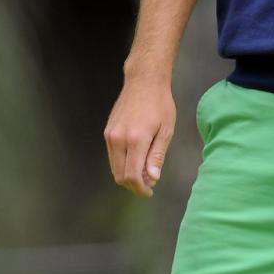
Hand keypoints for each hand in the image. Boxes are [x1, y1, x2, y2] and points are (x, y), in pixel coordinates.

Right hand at [103, 73, 175, 197]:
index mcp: (135, 139)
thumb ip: (157, 156)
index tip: (149, 192)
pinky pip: (112, 156)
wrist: (143, 81)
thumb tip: (152, 178)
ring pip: (114, 167)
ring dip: (127, 175)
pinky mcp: (107, 132)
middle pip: (119, 175)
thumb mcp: (166, 130)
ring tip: (145, 172)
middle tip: (149, 184)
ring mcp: (110, 135)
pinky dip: (122, 164)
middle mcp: (118, 139)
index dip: (140, 188)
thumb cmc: (160, 104)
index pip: (132, 175)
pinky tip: (136, 160)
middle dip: (133, 184)